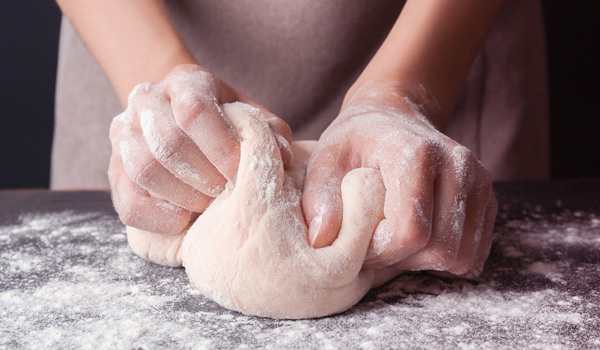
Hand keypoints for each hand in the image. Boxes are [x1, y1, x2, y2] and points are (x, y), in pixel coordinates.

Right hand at [109, 64, 292, 233]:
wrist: (181, 118)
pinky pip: (128, 202)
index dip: (221, 147)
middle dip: (205, 177)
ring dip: (184, 196)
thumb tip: (284, 156)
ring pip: (144, 170)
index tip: (241, 174)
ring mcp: (124, 133)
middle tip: (227, 193)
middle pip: (167, 142)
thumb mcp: (250, 117)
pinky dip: (158, 217)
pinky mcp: (114, 169)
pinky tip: (184, 220)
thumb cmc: (225, 122)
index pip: (195, 111)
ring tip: (208, 205)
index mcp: (185, 81)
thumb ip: (269, 132)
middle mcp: (147, 100)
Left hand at [302, 81, 497, 276]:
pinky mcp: (487, 196)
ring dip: (424, 262)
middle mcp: (457, 164)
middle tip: (376, 244)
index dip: (382, 252)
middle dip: (403, 261)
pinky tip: (418, 239)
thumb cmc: (355, 140)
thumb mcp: (326, 160)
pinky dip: (445, 257)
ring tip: (396, 240)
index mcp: (417, 153)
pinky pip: (475, 251)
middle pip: (441, 248)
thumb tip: (321, 240)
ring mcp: (478, 180)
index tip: (359, 243)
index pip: (411, 231)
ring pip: (461, 256)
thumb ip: (320, 199)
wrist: (391, 116)